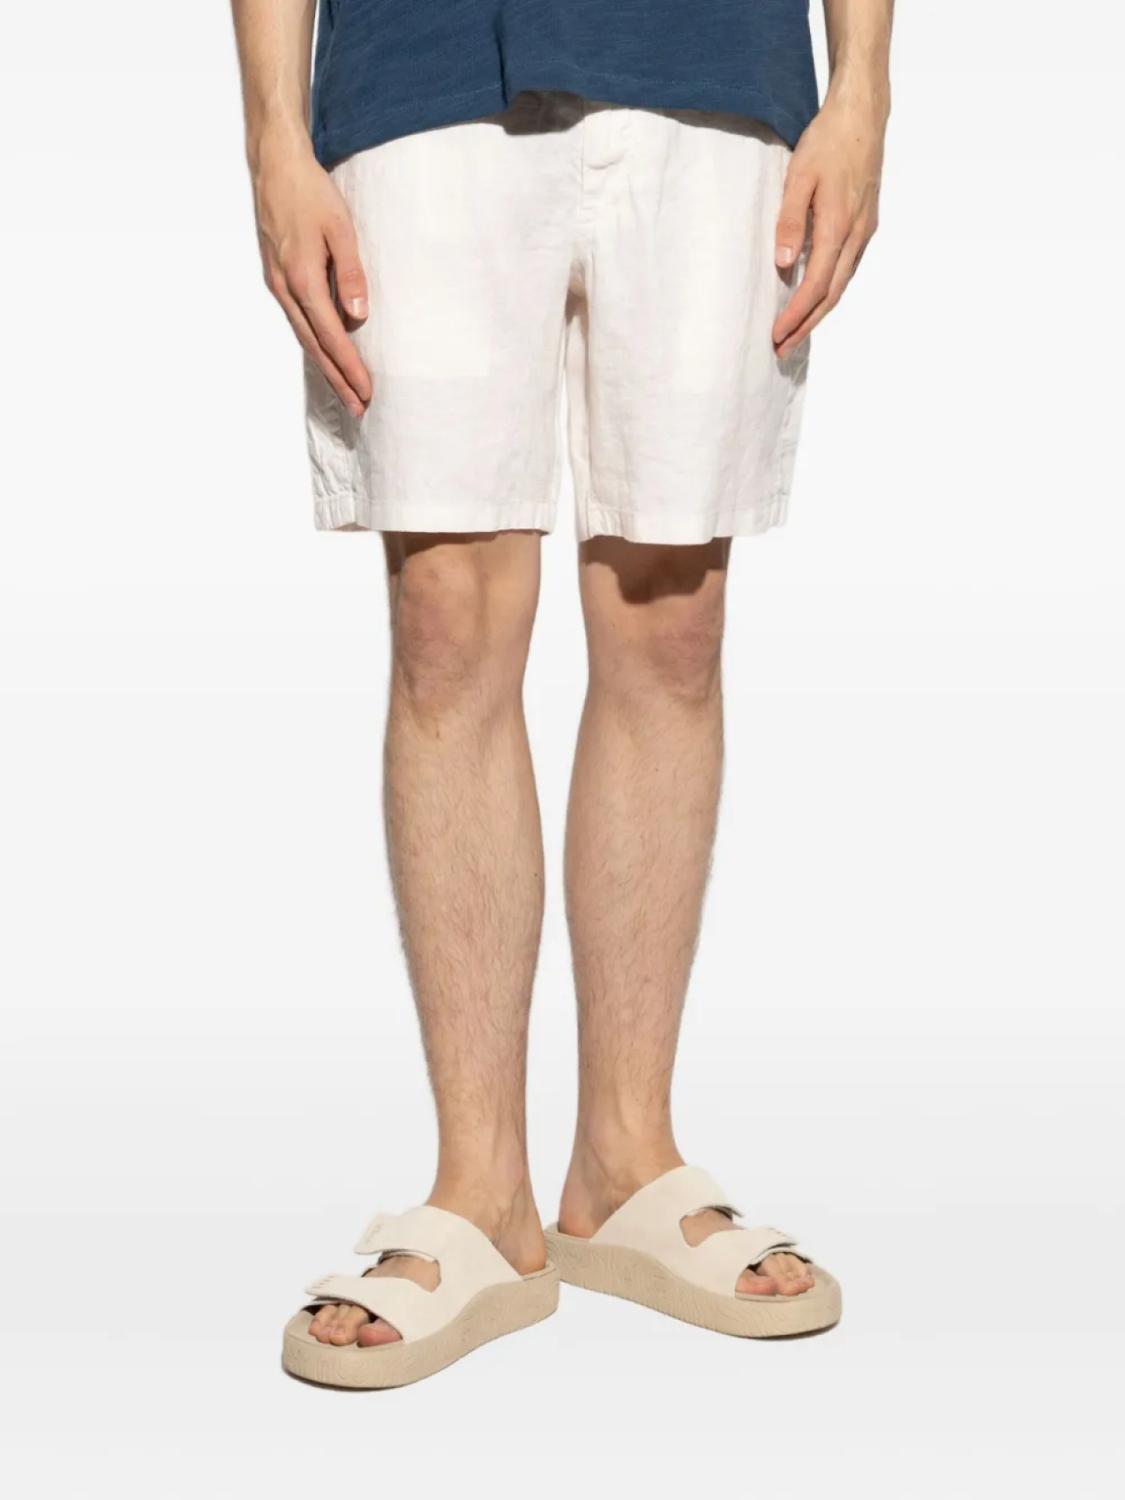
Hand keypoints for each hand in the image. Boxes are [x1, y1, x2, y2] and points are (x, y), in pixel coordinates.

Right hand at [254, 141, 371, 417]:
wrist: (274, 165)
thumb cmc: (311, 191)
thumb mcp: (341, 228)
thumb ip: (351, 273)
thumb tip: (358, 317)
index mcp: (303, 279)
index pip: (332, 337)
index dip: (351, 368)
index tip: (368, 392)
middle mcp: (285, 289)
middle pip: (315, 347)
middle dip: (338, 381)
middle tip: (358, 410)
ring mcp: (278, 285)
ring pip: (304, 338)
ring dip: (325, 368)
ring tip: (344, 393)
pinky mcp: (277, 278)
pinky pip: (298, 322)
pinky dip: (313, 345)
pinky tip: (324, 357)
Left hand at [772, 94, 886, 357]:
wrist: (863, 115)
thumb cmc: (828, 141)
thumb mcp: (799, 178)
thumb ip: (789, 221)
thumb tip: (784, 265)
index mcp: (837, 226)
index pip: (815, 286)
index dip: (795, 315)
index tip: (776, 335)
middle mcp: (856, 235)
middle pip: (831, 295)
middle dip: (806, 326)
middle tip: (783, 350)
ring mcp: (864, 231)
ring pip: (841, 284)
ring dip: (818, 312)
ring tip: (796, 333)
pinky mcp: (865, 224)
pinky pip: (847, 269)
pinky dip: (830, 291)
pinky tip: (816, 298)